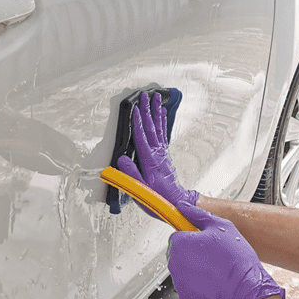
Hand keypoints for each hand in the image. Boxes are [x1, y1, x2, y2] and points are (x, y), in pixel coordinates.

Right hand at [117, 92, 197, 214]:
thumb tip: (122, 159)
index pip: (142, 137)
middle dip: (148, 111)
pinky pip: (163, 134)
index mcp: (150, 160)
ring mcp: (163, 153)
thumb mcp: (141, 189)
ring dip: (156, 112)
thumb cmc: (158, 198)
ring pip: (159, 128)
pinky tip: (161, 115)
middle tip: (146, 96)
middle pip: (151, 128)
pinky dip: (162, 122)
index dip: (138, 122)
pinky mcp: (165, 155)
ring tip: (156, 99)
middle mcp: (158, 154)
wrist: (176, 202)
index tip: (134, 109)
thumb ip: (131, 173)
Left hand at [168, 202, 284, 298]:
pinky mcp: (185, 297)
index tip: (203, 241)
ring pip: (184, 270)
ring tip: (217, 269)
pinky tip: (214, 282)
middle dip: (192, 253)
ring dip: (195, 268)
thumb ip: (198, 214)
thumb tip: (184, 206)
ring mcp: (178, 281)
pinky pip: (189, 287)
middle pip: (179, 253)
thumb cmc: (236, 259)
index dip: (192, 237)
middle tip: (213, 255)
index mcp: (180, 242)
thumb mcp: (221, 226)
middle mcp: (174, 262)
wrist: (246, 291)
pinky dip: (198, 285)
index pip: (177, 235)